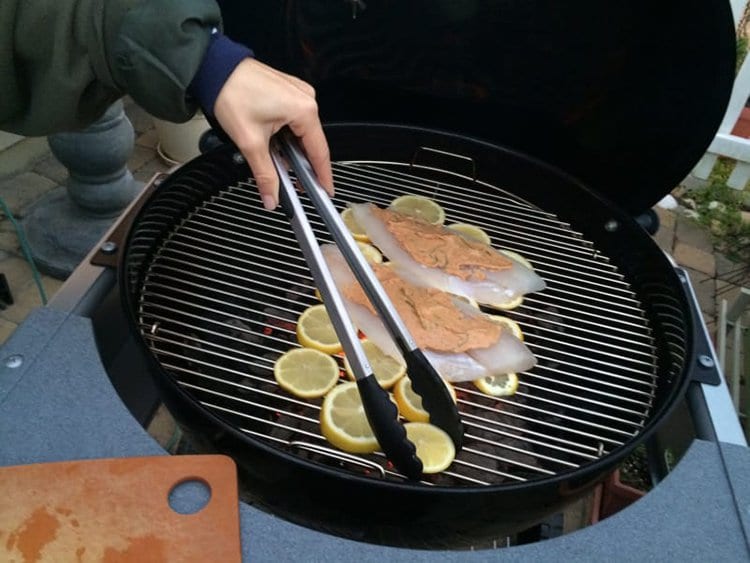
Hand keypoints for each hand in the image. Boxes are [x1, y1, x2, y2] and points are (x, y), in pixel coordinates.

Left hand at [213, 58, 333, 209]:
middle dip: (302, 165)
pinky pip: (295, 121)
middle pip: (311, 143)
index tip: (326, 191)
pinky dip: (287, 136)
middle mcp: (306, 99)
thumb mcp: (250, 142)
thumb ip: (265, 175)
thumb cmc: (232, 93)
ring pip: (302, 133)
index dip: (322, 175)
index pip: (320, 152)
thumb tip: (271, 196)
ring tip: (276, 161)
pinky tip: (275, 144)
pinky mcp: (289, 92)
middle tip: (293, 185)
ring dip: (292, 150)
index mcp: (304, 109)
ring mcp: (298, 93)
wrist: (215, 70)